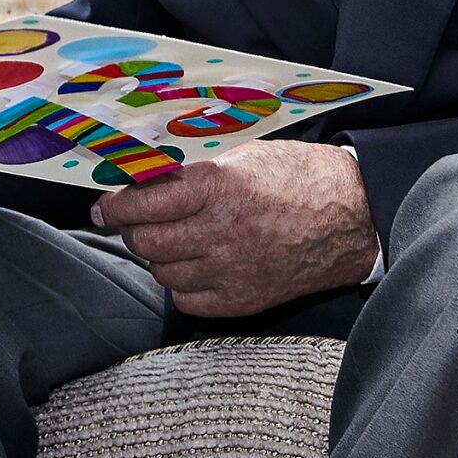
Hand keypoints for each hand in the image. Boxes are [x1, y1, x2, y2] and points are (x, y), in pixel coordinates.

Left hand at [94, 140, 378, 318]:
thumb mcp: (244, 157)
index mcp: (218, 188)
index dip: (115, 206)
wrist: (353, 215)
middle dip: (131, 230)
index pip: (144, 203)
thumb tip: (147, 179)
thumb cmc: (299, 176)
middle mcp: (221, 232)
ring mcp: (232, 270)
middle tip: (134, 221)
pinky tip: (192, 266)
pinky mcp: (244, 299)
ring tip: (171, 240)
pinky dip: (181, 284)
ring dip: (158, 256)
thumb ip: (195, 172)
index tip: (105, 207)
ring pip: (162, 272)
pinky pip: (187, 300)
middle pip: (145, 242)